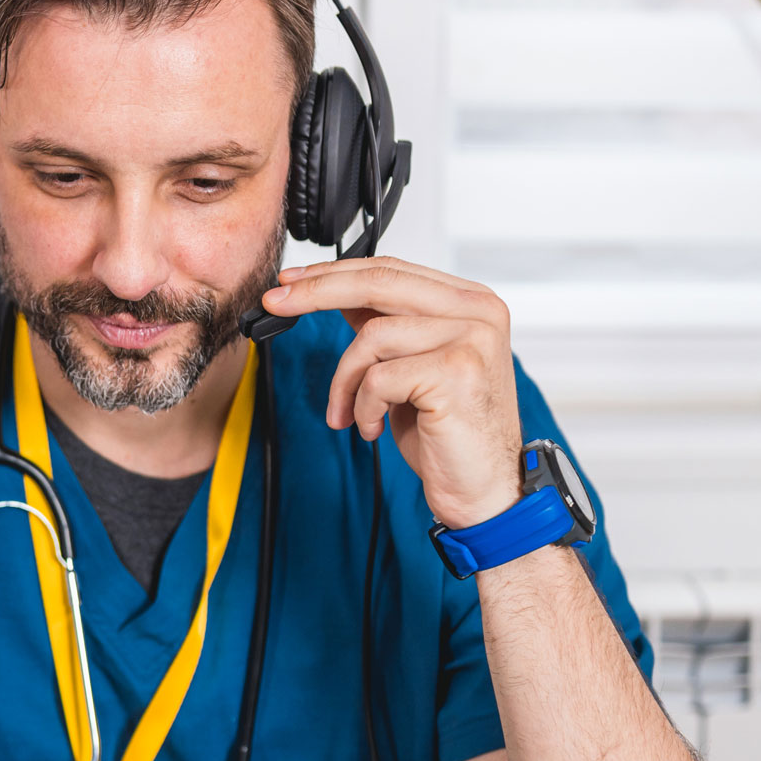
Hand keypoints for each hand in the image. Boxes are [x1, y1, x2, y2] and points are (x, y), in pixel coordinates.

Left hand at [261, 256, 522, 529]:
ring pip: (372, 337)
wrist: (484, 490)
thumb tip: (337, 295)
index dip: (335, 273)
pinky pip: (378, 378)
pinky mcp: (456, 372)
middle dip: (316, 292)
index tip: (291, 280)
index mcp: (470, 302)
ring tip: (350, 414)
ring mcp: (471, 339)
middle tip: (276, 303)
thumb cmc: (447, 434)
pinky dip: (363, 407)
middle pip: (379, 283)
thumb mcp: (409, 369)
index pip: (391, 269)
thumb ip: (386, 327)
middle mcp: (477, 312)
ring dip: (346, 382)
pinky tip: (374, 427)